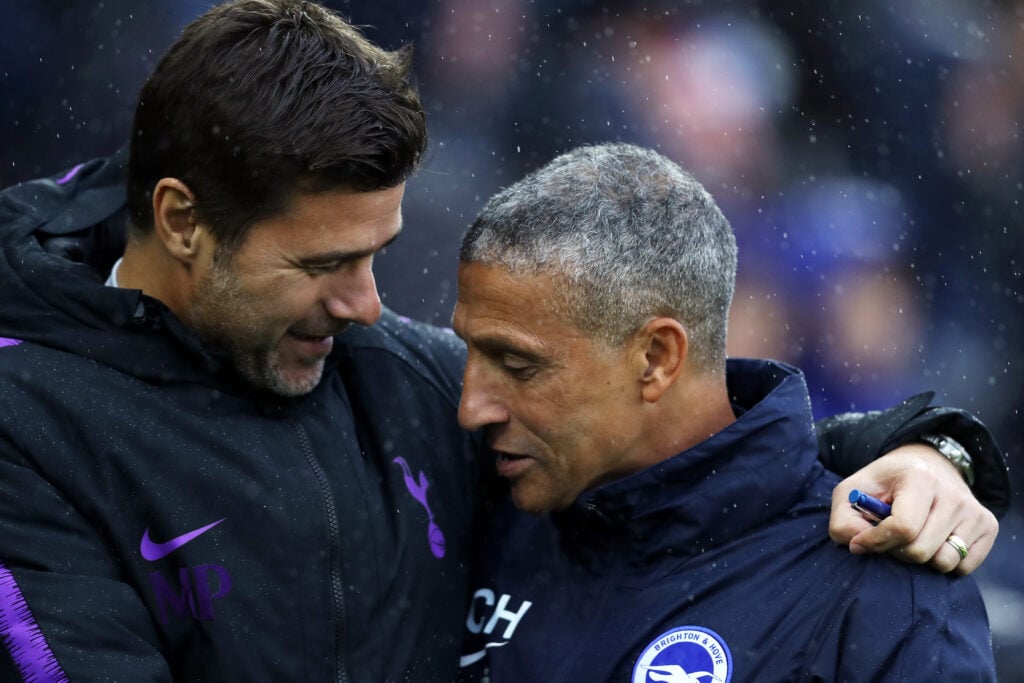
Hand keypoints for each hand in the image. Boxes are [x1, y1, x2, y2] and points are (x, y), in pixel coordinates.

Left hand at [829, 442, 997, 574]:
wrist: (926, 465)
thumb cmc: (883, 484)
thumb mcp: (852, 492)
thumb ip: (844, 521)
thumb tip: (857, 547)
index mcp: (919, 478)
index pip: (903, 527)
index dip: (877, 542)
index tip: (860, 543)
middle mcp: (953, 493)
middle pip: (921, 550)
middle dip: (896, 551)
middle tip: (888, 537)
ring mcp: (974, 510)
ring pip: (944, 562)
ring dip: (920, 558)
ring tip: (912, 537)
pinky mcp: (988, 526)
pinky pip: (963, 567)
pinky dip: (943, 563)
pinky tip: (932, 541)